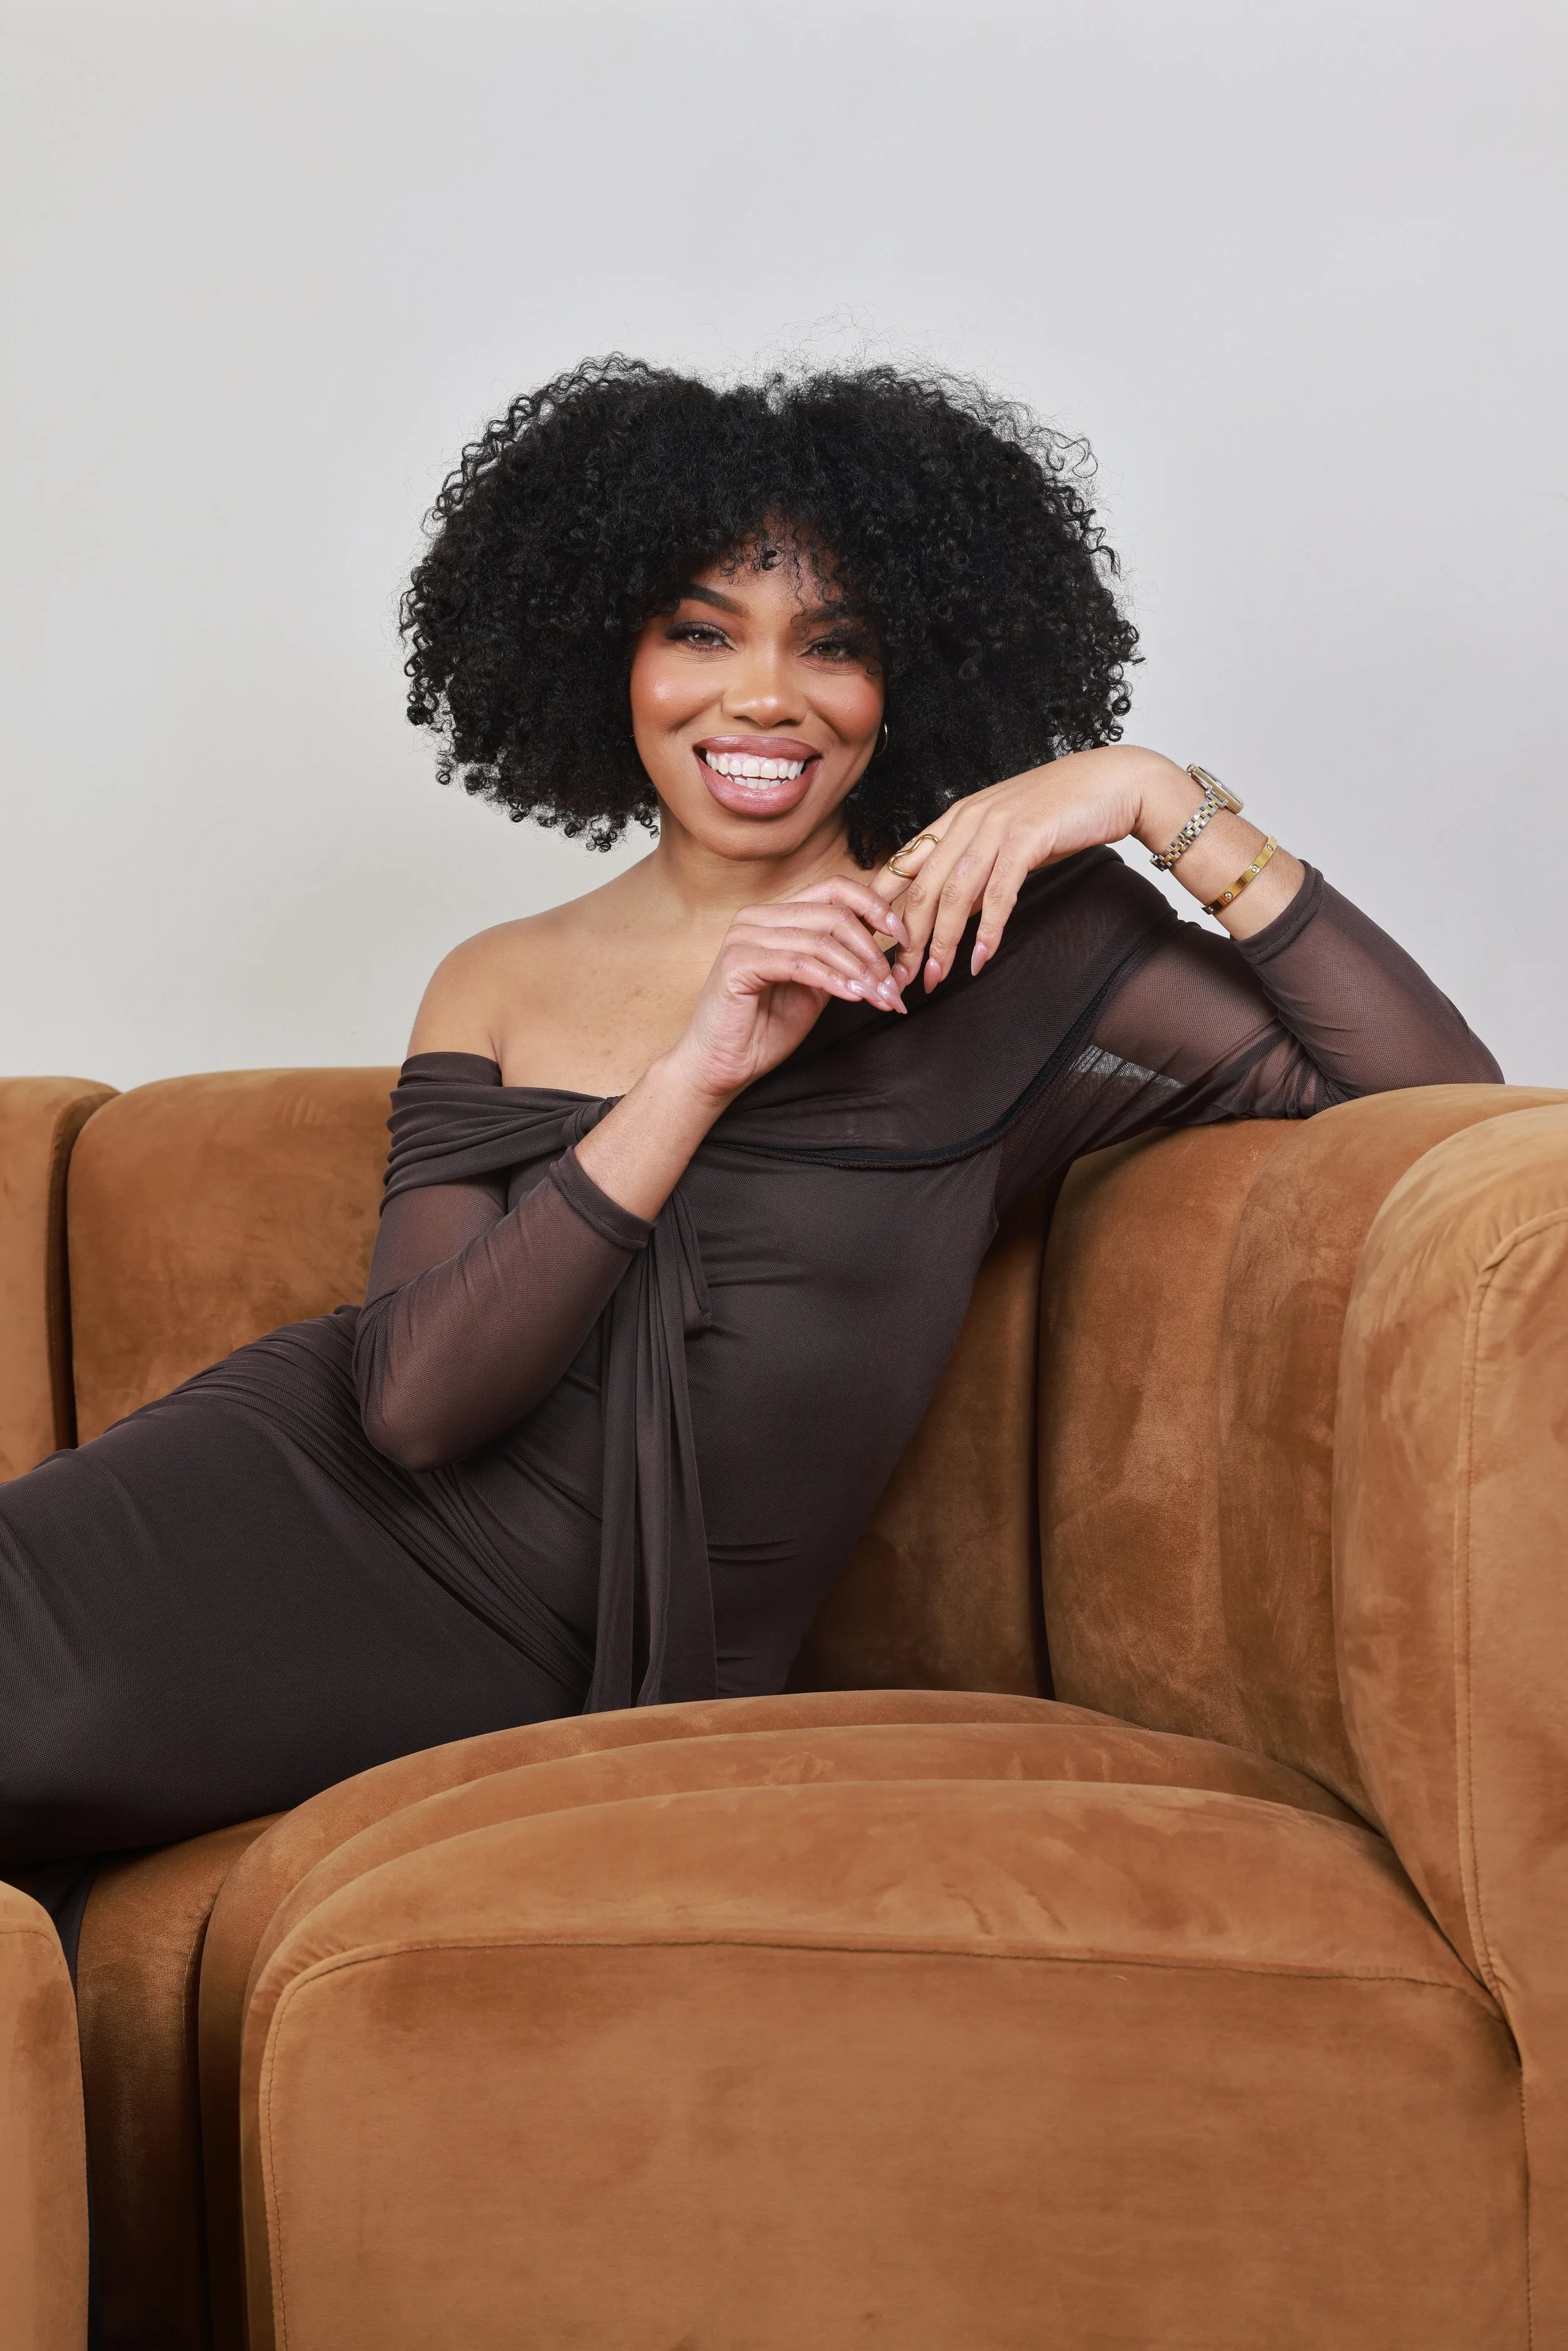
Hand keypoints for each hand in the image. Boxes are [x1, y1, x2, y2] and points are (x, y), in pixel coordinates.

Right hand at [666, 877, 909, 1105]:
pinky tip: (853, 997)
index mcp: (775, 916)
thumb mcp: (816, 987)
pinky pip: (800, 964)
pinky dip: (833, 980)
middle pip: (834, 912)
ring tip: (880, 998)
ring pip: (822, 939)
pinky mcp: (738, 963)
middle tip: (893, 985)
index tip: (901, 937)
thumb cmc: (763, 1029)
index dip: (874, 907)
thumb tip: (888, 946)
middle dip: (872, 950)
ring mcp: (744, 937)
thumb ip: (842, 961)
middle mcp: (757, 918)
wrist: (720, 1066)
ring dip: (860, 971)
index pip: (834, 889)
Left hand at [874, 744, 1168, 989]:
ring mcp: (997, 827)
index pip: (904, 866)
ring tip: (933, 978)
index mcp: (956, 818)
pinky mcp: (1028, 837)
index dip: (883, 908)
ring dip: (941, 942)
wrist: (1115, 783)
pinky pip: (999, 892)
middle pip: (921, 887)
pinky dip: (987, 930)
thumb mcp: (1006, 837)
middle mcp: (968, 820)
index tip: (872, 946)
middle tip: (895, 979)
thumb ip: (976, 866)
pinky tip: (980, 959)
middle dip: (906, 940)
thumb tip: (954, 909)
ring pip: (954, 894)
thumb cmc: (1063, 812)